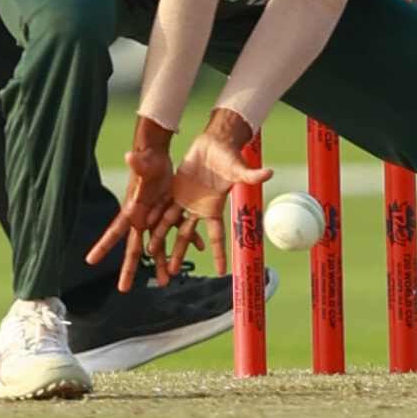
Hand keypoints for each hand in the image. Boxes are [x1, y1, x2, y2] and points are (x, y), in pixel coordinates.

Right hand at [84, 125, 179, 292]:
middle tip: (124, 289)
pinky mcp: (170, 211)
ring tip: (166, 281)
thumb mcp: (144, 164)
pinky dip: (189, 239)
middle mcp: (142, 218)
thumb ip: (138, 163)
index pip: (114, 231)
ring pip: (159, 246)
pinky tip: (197, 248)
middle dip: (129, 269)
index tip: (89, 260)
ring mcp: (156, 217)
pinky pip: (179, 229)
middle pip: (135, 248)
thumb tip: (130, 155)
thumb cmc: (149, 159)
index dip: (102, 246)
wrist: (159, 154)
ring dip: (163, 263)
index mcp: (132, 210)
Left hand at [152, 108, 269, 280]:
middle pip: (187, 237)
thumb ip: (252, 175)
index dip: (219, 254)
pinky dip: (155, 215)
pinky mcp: (176, 190)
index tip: (223, 273)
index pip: (218, 237)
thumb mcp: (239, 169)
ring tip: (151, 252)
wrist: (215, 144)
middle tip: (172, 273)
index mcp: (214, 208)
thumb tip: (270, 172)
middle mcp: (198, 208)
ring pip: (171, 223)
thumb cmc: (230, 157)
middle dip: (179, 254)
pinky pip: (164, 205)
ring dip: (161, 236)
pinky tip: (147, 225)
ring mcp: (186, 200)